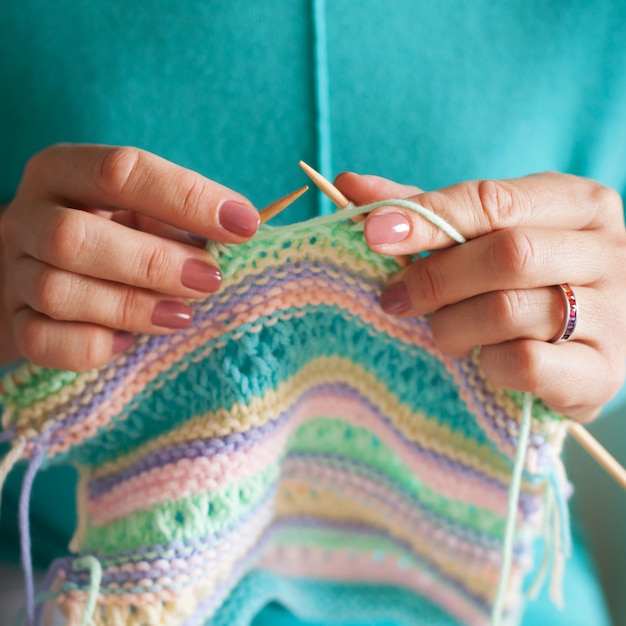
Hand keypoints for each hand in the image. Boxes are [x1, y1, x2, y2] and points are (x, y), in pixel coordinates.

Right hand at [0, 144, 259, 370]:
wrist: (41, 272)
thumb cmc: (110, 236)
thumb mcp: (140, 213)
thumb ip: (178, 219)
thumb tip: (241, 230)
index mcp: (65, 172)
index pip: (121, 171)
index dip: (188, 198)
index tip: (244, 225)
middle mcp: (29, 217)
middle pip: (74, 237)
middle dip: (153, 263)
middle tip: (210, 279)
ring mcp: (14, 271)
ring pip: (58, 292)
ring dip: (131, 307)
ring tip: (181, 315)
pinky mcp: (14, 322)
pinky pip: (43, 341)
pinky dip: (92, 345)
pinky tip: (128, 341)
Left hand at [335, 171, 625, 421]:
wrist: (579, 345)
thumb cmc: (520, 282)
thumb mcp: (481, 236)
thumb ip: (422, 212)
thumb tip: (350, 183)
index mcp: (578, 204)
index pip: (493, 201)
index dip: (427, 217)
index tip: (371, 232)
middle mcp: (608, 252)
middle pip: (507, 254)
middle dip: (434, 280)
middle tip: (394, 299)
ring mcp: (614, 314)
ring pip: (510, 311)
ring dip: (453, 327)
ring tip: (443, 333)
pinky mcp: (602, 372)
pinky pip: (526, 365)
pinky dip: (488, 365)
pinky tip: (486, 362)